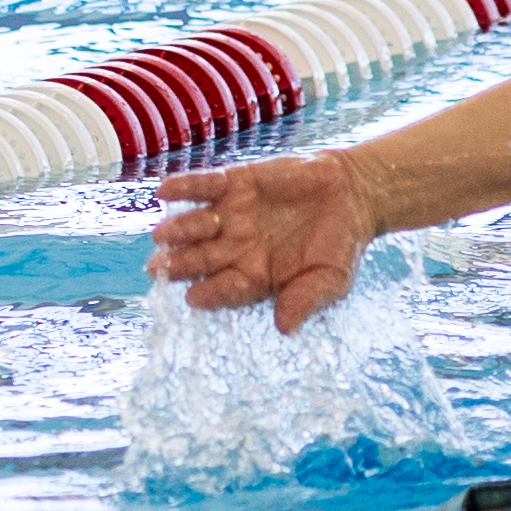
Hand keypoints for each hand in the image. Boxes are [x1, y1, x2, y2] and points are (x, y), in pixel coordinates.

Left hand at [150, 151, 372, 331]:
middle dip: (180, 263)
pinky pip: (204, 185)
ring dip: (180, 229)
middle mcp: (234, 247)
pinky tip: (164, 190)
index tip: (194, 297)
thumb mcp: (331, 278)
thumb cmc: (339, 245)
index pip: (226, 288)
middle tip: (159, 267)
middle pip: (201, 258)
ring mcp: (232, 215)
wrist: (352, 196)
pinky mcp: (236, 182)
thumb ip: (307, 298)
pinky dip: (184, 186)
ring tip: (163, 234)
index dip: (211, 293)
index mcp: (254, 275)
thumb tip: (285, 327)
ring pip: (197, 223)